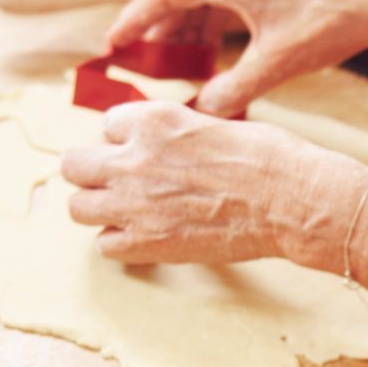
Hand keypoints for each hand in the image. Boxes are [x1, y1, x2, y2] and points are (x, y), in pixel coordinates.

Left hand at [61, 100, 367, 266]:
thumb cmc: (271, 159)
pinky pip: (105, 246)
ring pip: (78, 207)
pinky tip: (147, 238)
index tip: (150, 154)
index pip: (108, 125)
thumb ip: (177, 133)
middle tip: (124, 183)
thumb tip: (167, 146)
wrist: (293, 200)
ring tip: (129, 213)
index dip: (128, 141)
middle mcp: (133, 159)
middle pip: (74, 164)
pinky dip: (122, 243)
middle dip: (95, 173)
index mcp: (152, 120)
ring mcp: (135, 203)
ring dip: (100, 209)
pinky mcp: (147, 243)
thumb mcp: (217, 122)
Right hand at [105, 0, 367, 116]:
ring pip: (204, 2)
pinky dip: (212, 31)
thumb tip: (201, 113)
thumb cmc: (331, 26)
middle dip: (158, 30)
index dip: (136, 19)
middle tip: (139, 62)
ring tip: (173, 67)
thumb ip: (234, 89)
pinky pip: (227, 6)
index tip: (113, 43)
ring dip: (186, 32)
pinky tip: (212, 61)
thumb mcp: (277, 64)